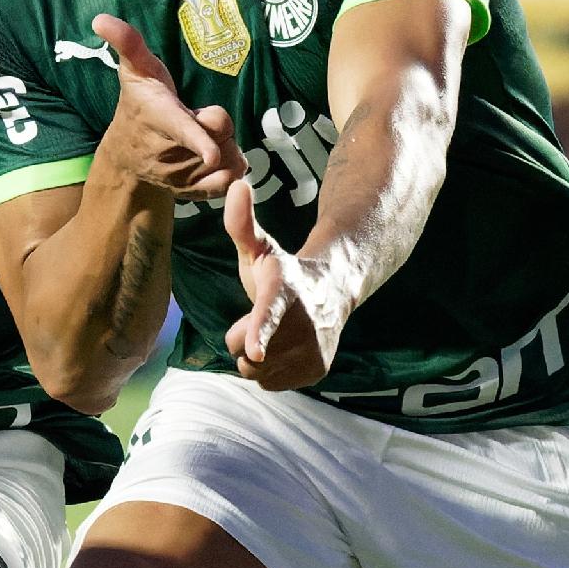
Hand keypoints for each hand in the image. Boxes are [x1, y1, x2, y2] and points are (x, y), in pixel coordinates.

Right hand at [94, 14, 245, 198]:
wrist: (126, 155)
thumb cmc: (140, 102)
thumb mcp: (135, 70)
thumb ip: (127, 42)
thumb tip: (99, 18)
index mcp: (157, 117)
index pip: (181, 128)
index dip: (198, 139)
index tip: (212, 154)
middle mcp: (167, 151)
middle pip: (220, 133)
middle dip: (218, 122)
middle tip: (199, 115)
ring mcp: (179, 175)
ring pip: (228, 157)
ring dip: (226, 145)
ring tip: (204, 137)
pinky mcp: (189, 192)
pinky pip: (226, 183)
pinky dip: (230, 171)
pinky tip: (215, 159)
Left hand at [222, 179, 347, 389]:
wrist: (332, 292)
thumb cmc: (284, 271)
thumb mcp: (261, 247)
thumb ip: (241, 222)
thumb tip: (236, 184)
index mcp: (283, 290)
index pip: (266, 313)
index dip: (258, 332)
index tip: (254, 350)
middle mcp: (304, 322)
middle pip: (245, 351)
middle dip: (243, 338)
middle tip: (262, 318)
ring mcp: (314, 349)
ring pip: (257, 371)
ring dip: (257, 356)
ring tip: (275, 333)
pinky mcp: (318, 370)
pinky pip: (272, 384)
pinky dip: (273, 370)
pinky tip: (287, 348)